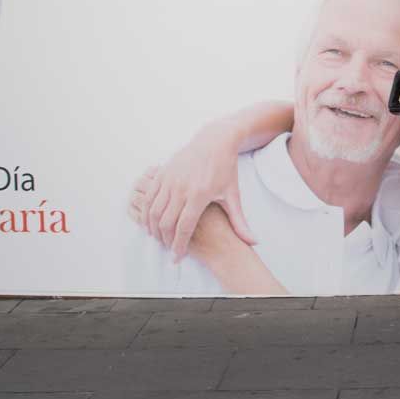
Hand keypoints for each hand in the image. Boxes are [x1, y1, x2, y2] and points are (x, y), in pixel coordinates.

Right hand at [138, 131, 257, 259]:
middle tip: (168, 249)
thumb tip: (253, 242)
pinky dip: (146, 212)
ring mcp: (170, 178)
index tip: (177, 258)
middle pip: (166, 222)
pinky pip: (148, 197)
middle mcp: (182, 187)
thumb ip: (240, 221)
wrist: (215, 140)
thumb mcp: (233, 195)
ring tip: (159, 238)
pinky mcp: (162, 172)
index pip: (184, 227)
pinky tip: (150, 222)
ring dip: (153, 228)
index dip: (179, 246)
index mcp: (200, 194)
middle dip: (165, 240)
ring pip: (153, 211)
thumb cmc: (225, 168)